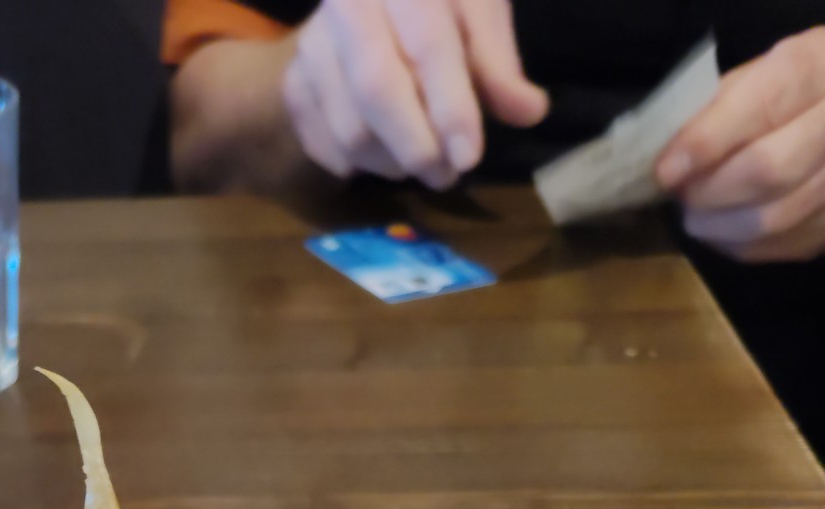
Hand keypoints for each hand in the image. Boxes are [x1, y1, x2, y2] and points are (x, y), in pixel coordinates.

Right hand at [282, 0, 547, 190]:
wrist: (370, 4)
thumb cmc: (435, 5)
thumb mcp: (475, 14)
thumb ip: (497, 62)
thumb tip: (529, 111)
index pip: (427, 45)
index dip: (451, 106)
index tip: (469, 156)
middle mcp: (347, 6)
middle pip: (376, 89)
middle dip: (417, 146)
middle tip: (446, 175)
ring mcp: (311, 47)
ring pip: (349, 127)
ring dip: (391, 163)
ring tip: (422, 162)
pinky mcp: (295, 84)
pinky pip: (325, 146)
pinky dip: (359, 167)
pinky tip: (386, 155)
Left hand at [656, 28, 824, 261]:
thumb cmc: (791, 100)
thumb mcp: (759, 77)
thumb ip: (716, 108)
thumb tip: (668, 157)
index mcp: (823, 63)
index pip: (762, 105)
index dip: (707, 142)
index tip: (665, 170)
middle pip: (768, 169)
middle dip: (710, 190)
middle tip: (682, 195)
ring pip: (769, 218)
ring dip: (718, 224)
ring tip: (696, 215)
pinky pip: (775, 245)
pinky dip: (736, 242)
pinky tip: (722, 228)